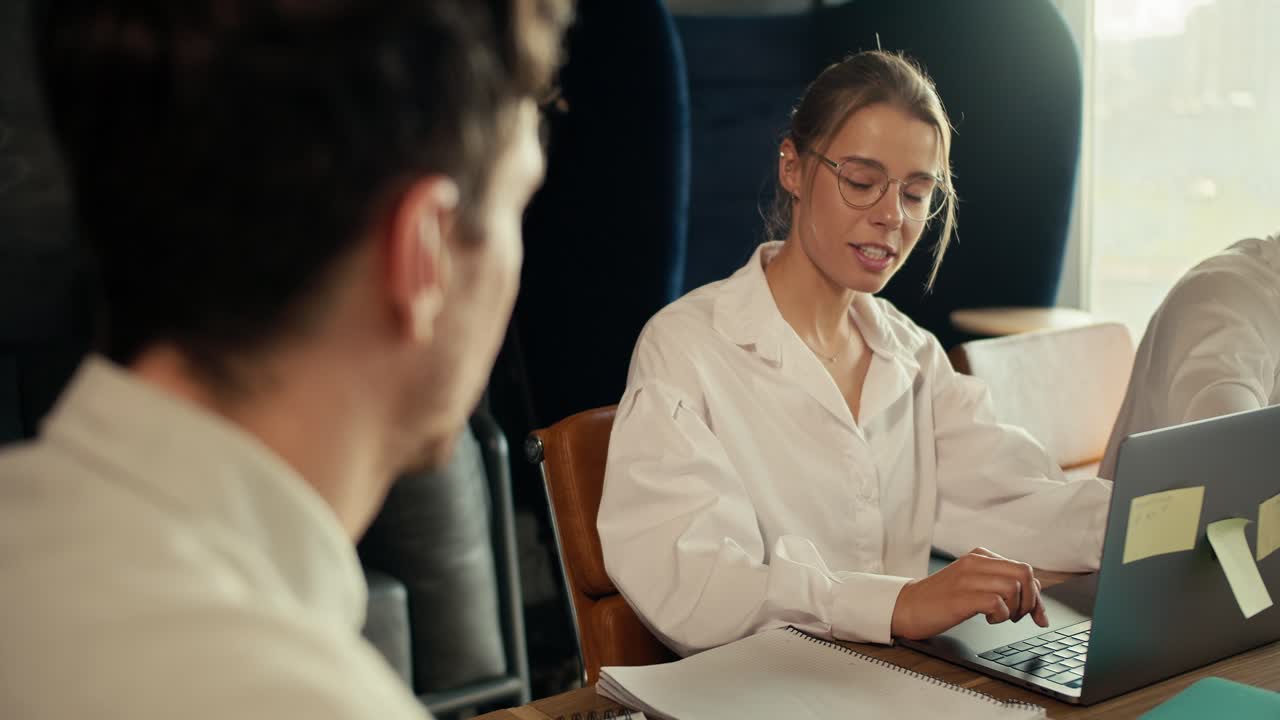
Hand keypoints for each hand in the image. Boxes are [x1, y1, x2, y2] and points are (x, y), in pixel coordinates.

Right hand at [890, 547, 1048, 640]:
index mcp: (979, 557)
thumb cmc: (940, 599)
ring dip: (1015, 609)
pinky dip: (1000, 615)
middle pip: (1025, 573)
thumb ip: (998, 581)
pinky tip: (988, 619)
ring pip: (1014, 587)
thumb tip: (1034, 591)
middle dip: (1032, 600)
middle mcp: (975, 562)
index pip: (1023, 568)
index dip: (1037, 595)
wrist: (907, 607)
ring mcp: (967, 579)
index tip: (1038, 616)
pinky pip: (996, 602)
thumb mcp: (972, 583)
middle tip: (1021, 617)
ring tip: (1001, 618)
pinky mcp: (961, 597)